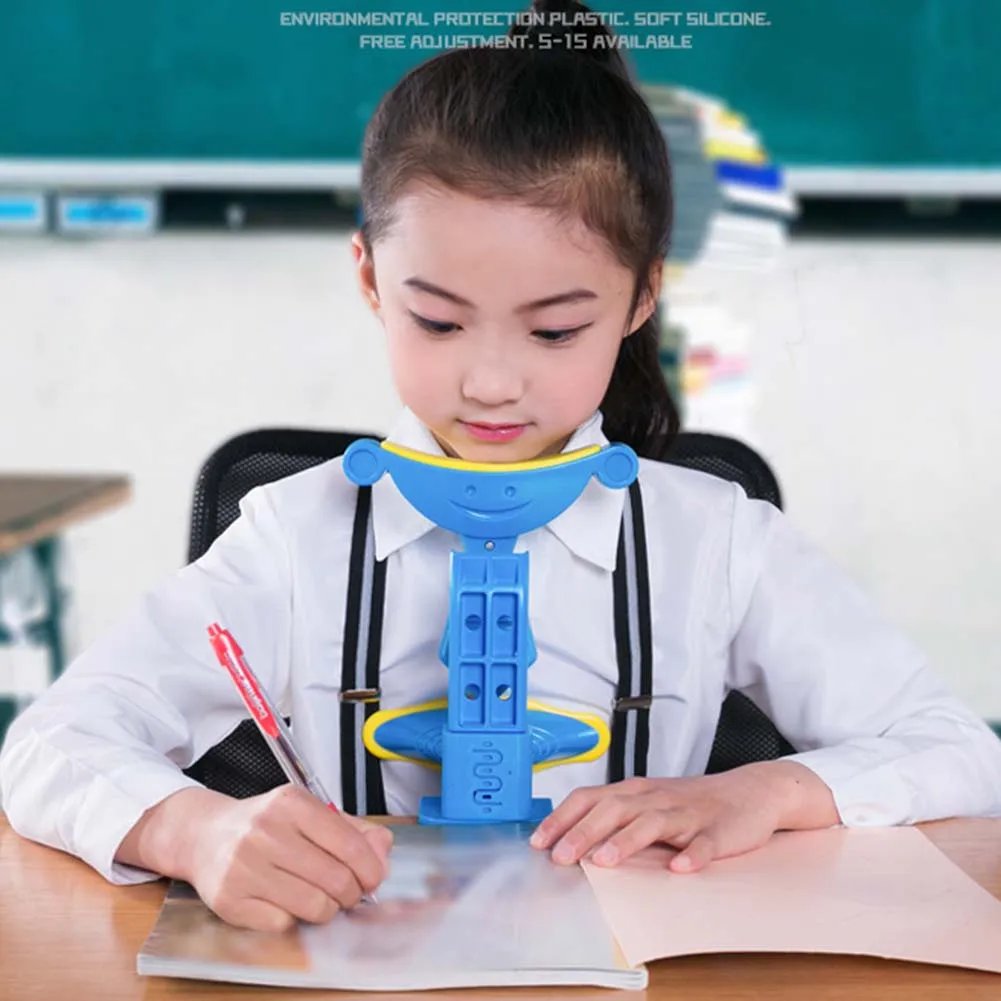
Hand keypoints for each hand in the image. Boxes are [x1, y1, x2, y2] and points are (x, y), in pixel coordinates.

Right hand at [117, 785, 392, 931]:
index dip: (371, 869)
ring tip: (319, 899)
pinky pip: (283, 924)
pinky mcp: (229, 899)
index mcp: (291, 803)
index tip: (373, 879)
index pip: (350, 845)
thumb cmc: (265, 825)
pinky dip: (292, 919)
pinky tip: (284, 901)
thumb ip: (352, 829)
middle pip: (336, 880)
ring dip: (326, 910)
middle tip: (348, 893)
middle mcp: (266, 831)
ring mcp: (244, 866)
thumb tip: (383, 851)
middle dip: (351, 893)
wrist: (206, 836)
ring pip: (314, 906)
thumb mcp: (308, 813)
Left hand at [529, 761, 838, 873]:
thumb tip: (569, 837)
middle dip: (584, 833)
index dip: (563, 819)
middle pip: (614, 810)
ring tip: (604, 862)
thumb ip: (615, 815)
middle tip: (560, 857)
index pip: (590, 799)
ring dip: (627, 842)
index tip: (538, 841)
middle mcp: (656, 798)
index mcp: (636, 792)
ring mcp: (688, 814)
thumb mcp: (648, 802)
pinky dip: (693, 854)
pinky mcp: (718, 832)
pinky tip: (680, 867)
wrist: (751, 791)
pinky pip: (705, 844)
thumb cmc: (691, 802)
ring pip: (653, 823)